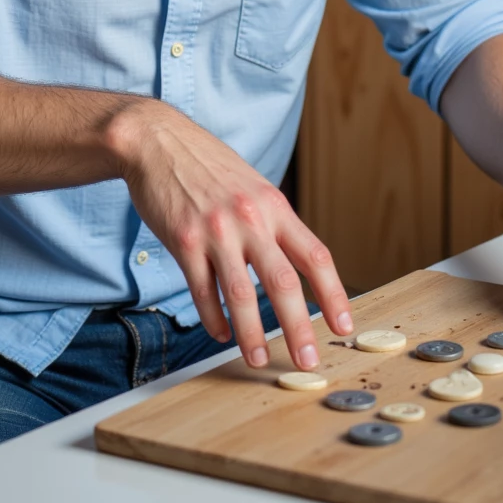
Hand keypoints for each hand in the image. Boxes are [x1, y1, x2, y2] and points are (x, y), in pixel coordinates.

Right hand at [111, 101, 352, 370]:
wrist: (159, 142)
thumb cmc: (208, 165)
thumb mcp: (253, 186)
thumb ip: (273, 223)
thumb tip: (294, 265)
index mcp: (274, 206)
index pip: (315, 256)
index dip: (334, 295)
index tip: (344, 325)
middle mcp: (250, 219)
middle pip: (283, 283)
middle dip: (298, 328)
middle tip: (307, 360)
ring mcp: (216, 231)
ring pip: (241, 295)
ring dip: (251, 334)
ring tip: (257, 358)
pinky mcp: (184, 241)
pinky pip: (203, 291)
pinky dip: (213, 318)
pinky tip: (220, 332)